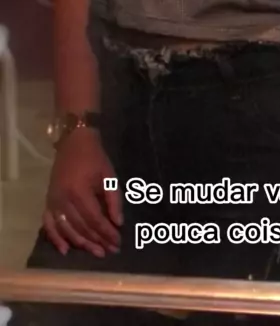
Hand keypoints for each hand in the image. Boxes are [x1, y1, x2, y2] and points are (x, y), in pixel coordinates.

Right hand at [43, 128, 122, 257]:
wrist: (73, 141)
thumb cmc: (94, 157)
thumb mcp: (109, 175)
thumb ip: (113, 200)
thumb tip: (118, 223)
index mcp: (79, 191)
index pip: (94, 219)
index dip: (107, 233)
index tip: (118, 243)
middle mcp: (63, 199)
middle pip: (81, 227)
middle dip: (97, 240)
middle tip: (110, 251)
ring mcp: (53, 201)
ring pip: (67, 229)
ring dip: (81, 243)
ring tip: (96, 252)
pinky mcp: (48, 201)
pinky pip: (48, 224)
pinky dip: (55, 238)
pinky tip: (64, 250)